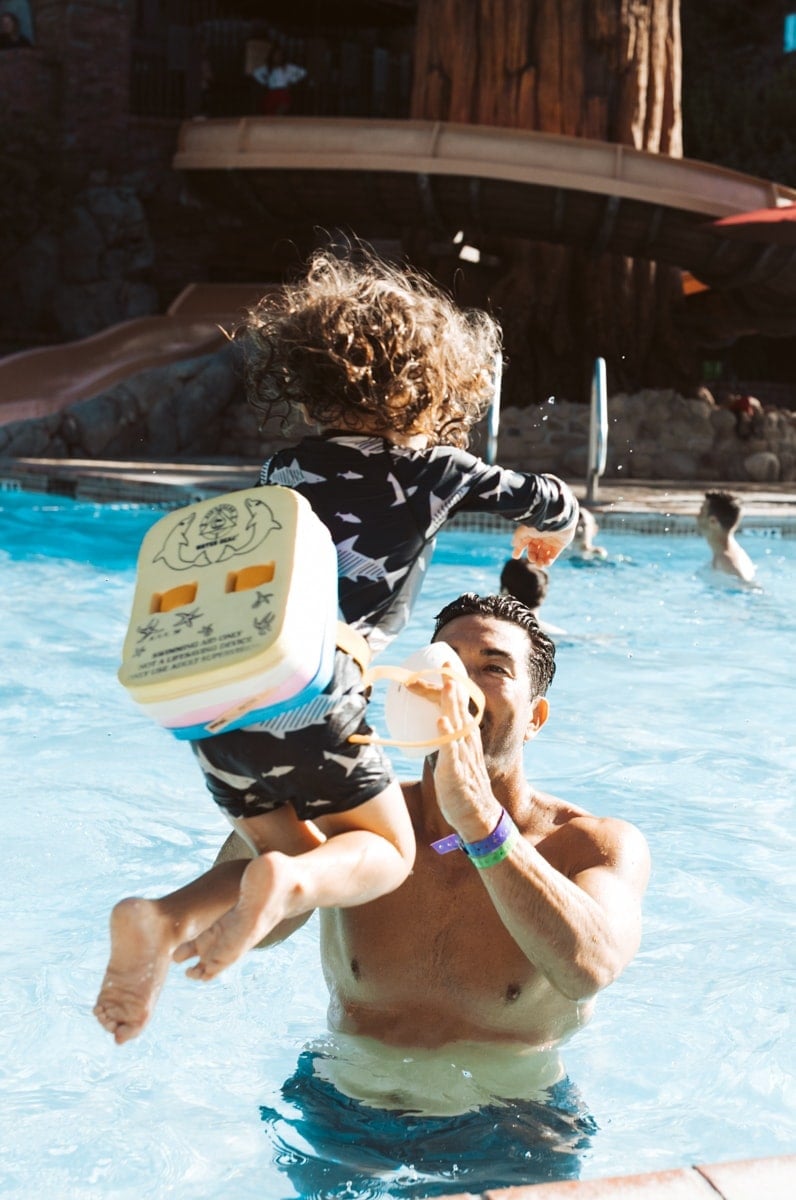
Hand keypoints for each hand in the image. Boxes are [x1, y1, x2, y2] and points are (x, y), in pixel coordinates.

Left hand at [432, 675, 497, 842]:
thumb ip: (446, 742)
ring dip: (453, 704)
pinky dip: (448, 735)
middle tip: (446, 664)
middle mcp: (468, 744)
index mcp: (468, 740)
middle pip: (462, 710)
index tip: (447, 665)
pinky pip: (452, 751)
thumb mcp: (455, 760)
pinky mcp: (458, 773)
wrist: (478, 818)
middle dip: (454, 686)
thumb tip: (434, 727)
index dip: (455, 686)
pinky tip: (442, 721)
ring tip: (448, 684)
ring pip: (459, 725)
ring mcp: (464, 758)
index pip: (463, 707)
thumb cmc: (463, 790)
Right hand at [512, 518, 576, 566]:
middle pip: (534, 550)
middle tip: (532, 560)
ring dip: (540, 561)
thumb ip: (518, 537)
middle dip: (532, 557)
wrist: (558, 520)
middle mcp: (541, 536)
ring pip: (543, 555)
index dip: (519, 549)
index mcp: (532, 532)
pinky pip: (553, 555)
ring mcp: (551, 541)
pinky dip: (549, 561)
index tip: (515, 557)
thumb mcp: (524, 530)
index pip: (524, 542)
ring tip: (539, 565)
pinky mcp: (560, 544)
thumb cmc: (540, 524)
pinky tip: (546, 563)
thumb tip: (513, 544)